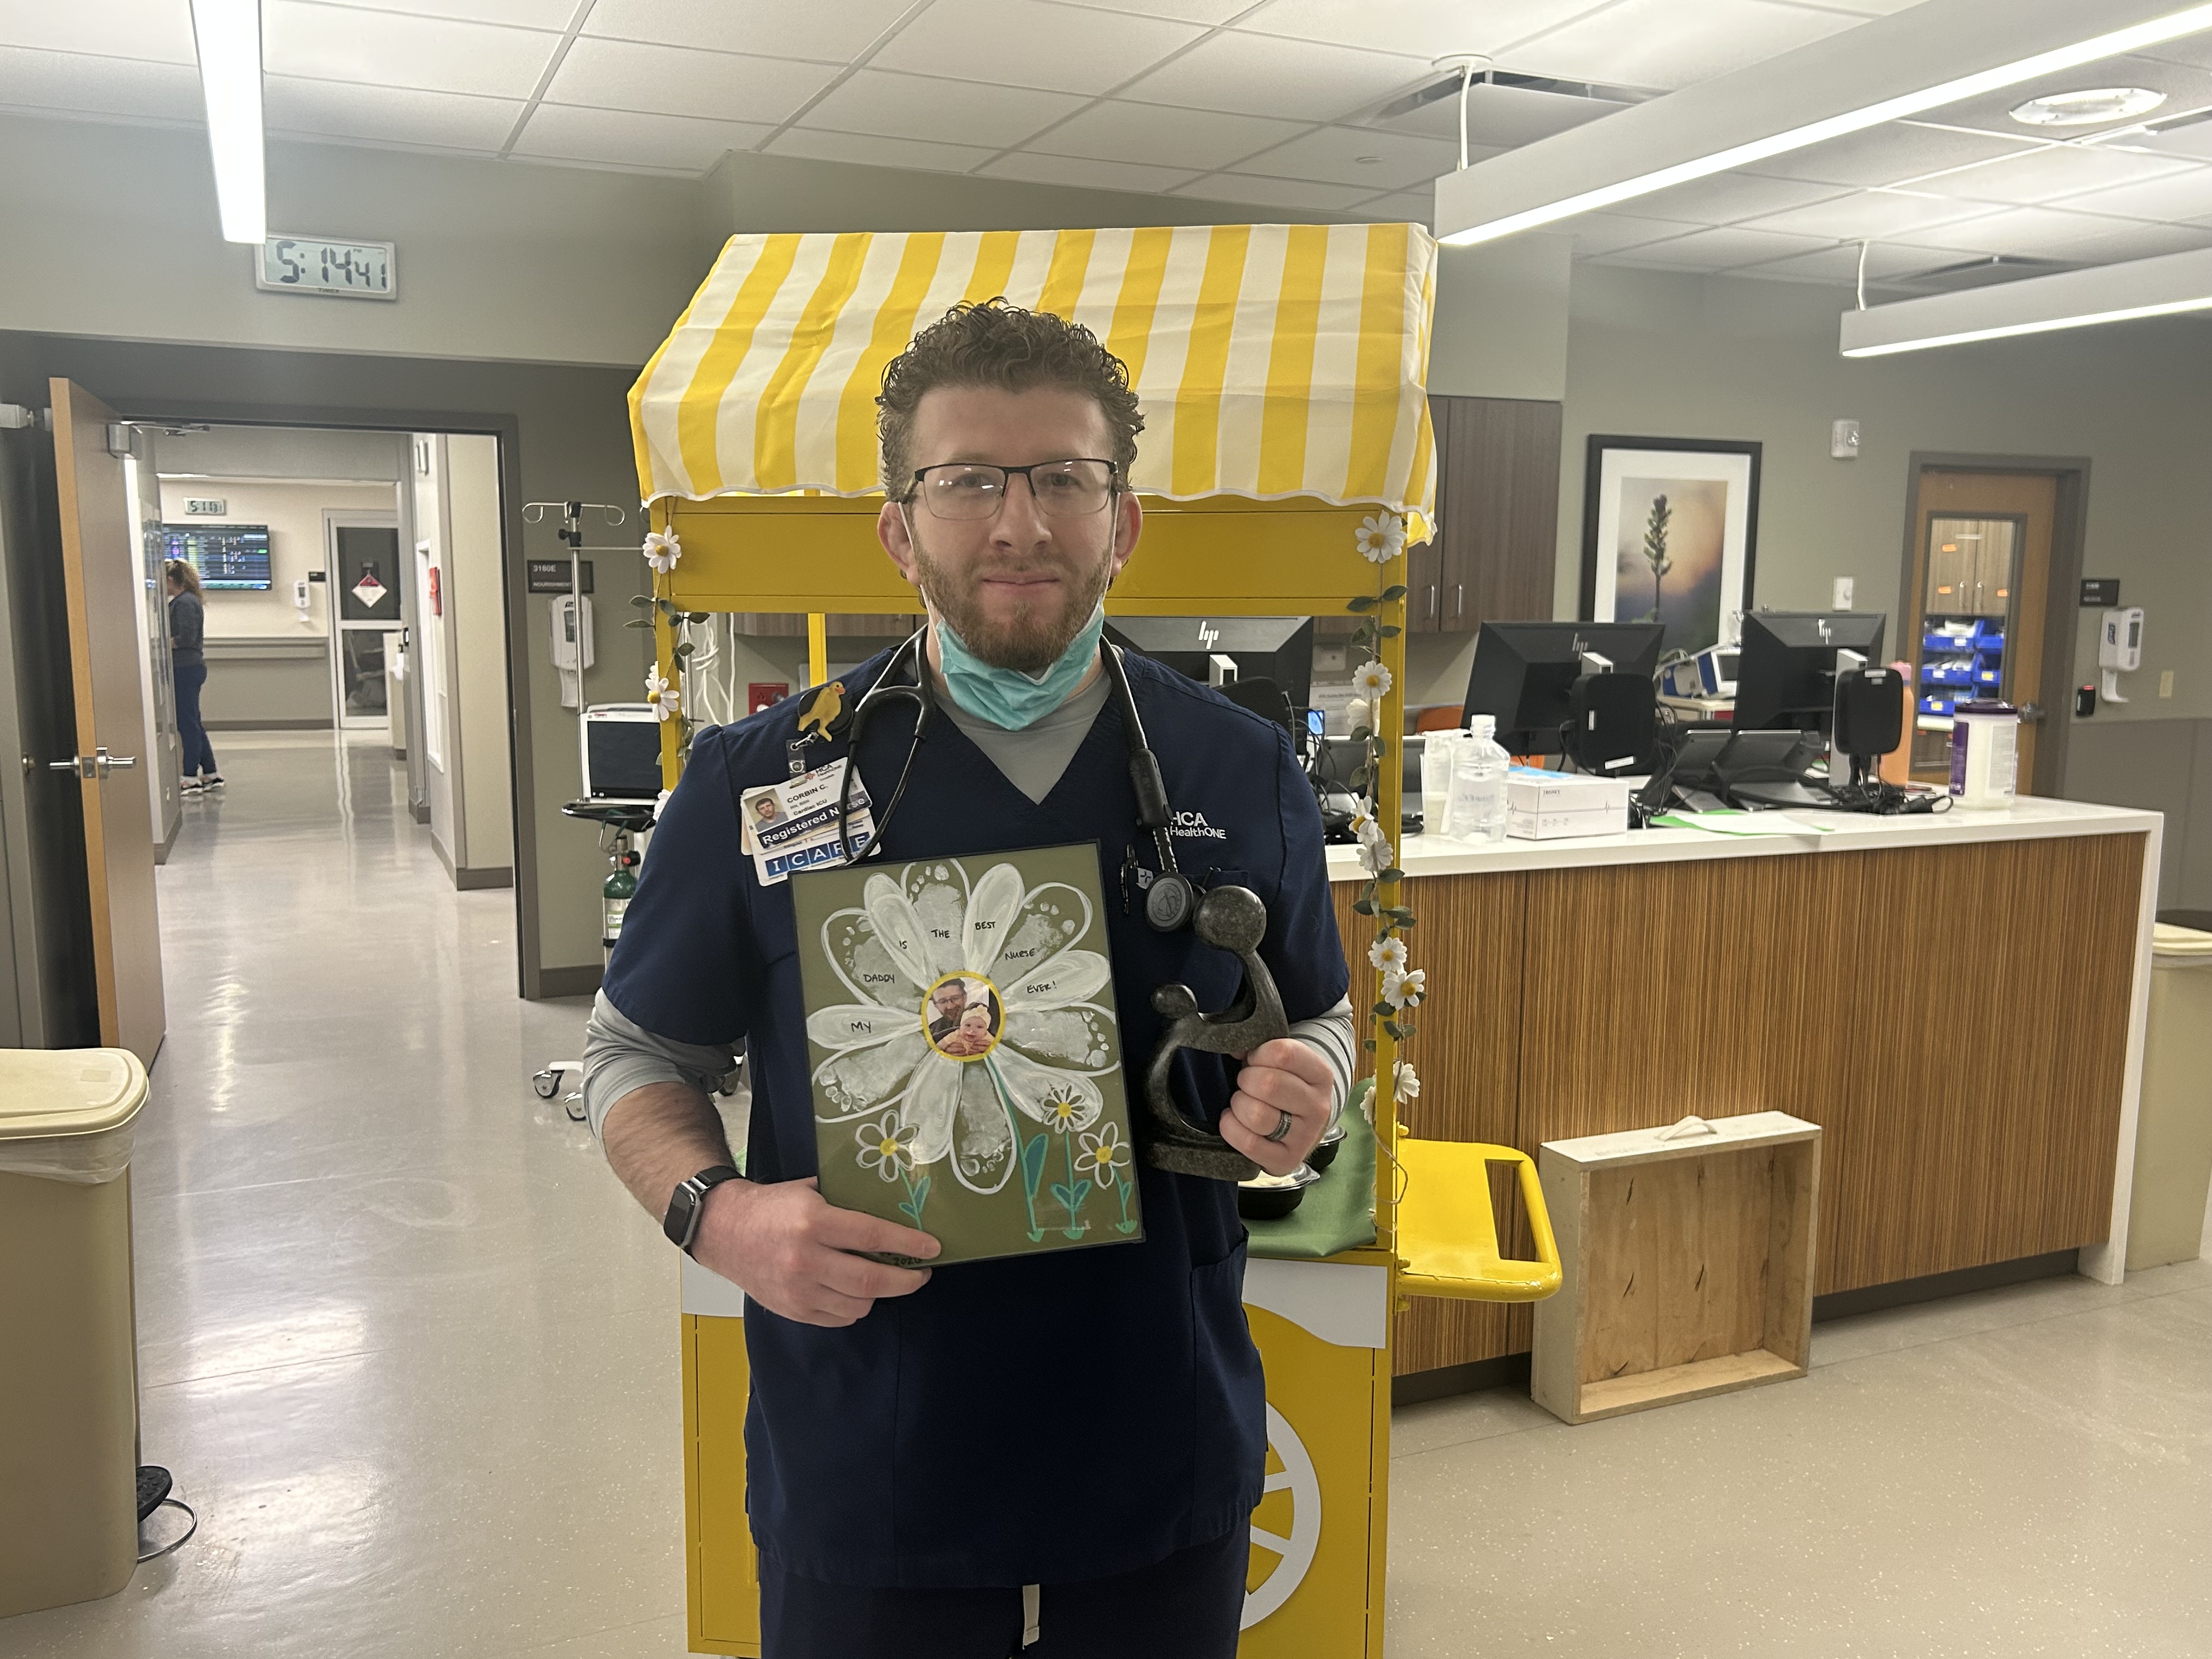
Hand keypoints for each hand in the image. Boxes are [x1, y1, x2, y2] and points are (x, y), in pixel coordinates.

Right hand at [691, 1176, 939, 1327]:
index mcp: (813, 1223)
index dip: (908, 1244)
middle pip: (871, 1281)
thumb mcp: (809, 1191)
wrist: (722, 1231)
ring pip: (858, 1305)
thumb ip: (846, 1203)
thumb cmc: (771, 1206)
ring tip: (887, 1280)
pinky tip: (856, 1292)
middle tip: (921, 1273)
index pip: (872, 1237)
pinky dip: (854, 1307)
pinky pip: (838, 1318)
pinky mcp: (791, 1310)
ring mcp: (797, 1290)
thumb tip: (892, 1209)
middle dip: (906, 1281)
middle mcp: (806, 1259)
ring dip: (880, 1295)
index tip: (933, 1248)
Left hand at [1221, 1038, 1334, 1176]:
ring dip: (1238, 1104)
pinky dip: (1231, 1129)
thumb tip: (1234, 1047)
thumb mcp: (1280, 1064)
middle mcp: (1319, 1107)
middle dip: (1245, 1080)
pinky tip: (1233, 1120)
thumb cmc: (1282, 1086)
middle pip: (1269, 1084)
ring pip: (1258, 1115)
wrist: (1298, 1127)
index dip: (1257, 1053)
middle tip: (1244, 1084)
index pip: (1283, 1053)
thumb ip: (1260, 1050)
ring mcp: (1306, 1137)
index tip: (1252, 1060)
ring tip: (1241, 1103)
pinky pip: (1249, 1143)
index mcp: (1321, 1075)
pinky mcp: (1287, 1160)